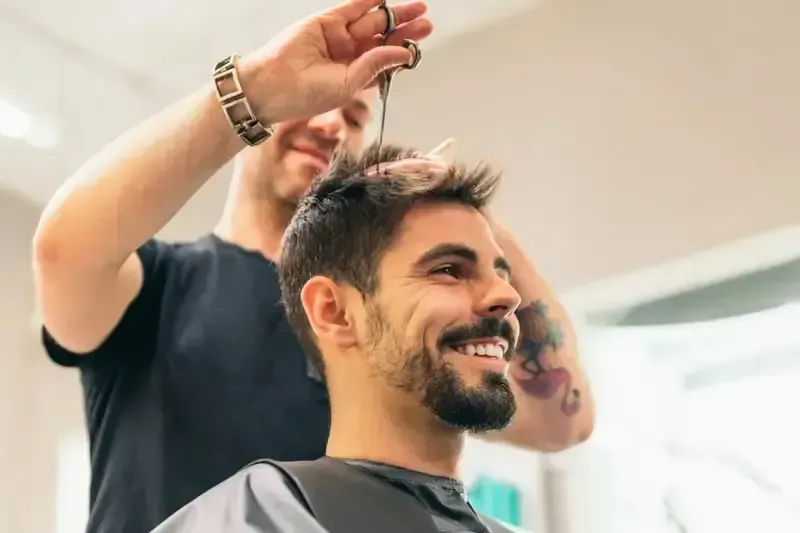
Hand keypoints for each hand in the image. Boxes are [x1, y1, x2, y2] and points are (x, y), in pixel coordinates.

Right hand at [240, 0, 432, 123]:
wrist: (274, 84)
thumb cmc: (307, 94)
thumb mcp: (350, 84)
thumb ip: (376, 65)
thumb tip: (405, 53)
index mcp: (355, 75)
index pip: (384, 59)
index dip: (403, 49)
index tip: (420, 42)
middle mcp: (348, 55)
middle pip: (382, 38)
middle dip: (404, 28)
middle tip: (425, 21)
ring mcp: (337, 37)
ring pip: (371, 21)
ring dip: (393, 14)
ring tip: (416, 8)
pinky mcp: (325, 22)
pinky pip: (351, 8)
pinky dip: (368, 1)